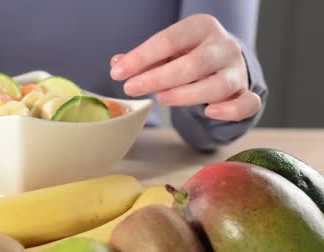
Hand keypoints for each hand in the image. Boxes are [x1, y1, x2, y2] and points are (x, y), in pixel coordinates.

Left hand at [110, 14, 260, 121]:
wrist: (222, 61)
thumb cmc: (187, 54)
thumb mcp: (166, 51)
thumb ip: (143, 59)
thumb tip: (117, 64)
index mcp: (201, 27)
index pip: (170, 40)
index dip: (141, 57)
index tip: (118, 73)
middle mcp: (223, 46)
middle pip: (194, 64)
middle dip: (158, 78)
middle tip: (131, 88)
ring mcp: (237, 70)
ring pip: (218, 86)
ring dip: (186, 95)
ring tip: (161, 98)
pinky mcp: (246, 93)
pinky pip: (246, 103)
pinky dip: (230, 111)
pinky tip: (209, 112)